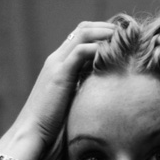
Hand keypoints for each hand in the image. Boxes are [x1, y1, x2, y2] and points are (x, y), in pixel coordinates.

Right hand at [4, 21, 114, 159]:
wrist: (32, 133)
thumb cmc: (52, 124)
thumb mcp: (71, 100)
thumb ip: (83, 89)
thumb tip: (103, 92)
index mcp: (59, 63)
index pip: (81, 36)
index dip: (102, 33)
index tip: (122, 39)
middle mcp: (57, 58)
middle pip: (83, 29)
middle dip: (107, 27)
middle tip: (128, 34)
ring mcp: (57, 64)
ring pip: (83, 34)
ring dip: (105, 32)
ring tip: (123, 38)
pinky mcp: (59, 73)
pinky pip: (80, 51)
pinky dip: (98, 48)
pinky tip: (112, 53)